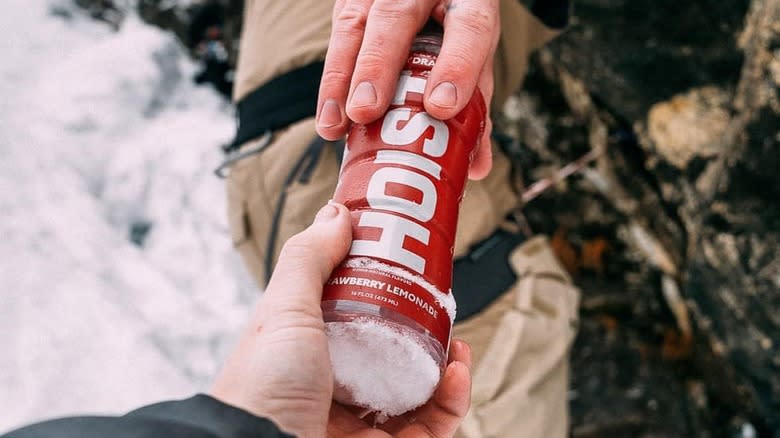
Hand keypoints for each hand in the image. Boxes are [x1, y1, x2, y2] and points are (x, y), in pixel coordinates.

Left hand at [211, 203, 471, 436]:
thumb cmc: (260, 389)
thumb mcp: (283, 309)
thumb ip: (309, 259)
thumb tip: (336, 213)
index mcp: (307, 351)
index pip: (353, 316)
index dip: (384, 293)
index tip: (410, 268)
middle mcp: (333, 388)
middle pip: (391, 353)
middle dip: (424, 330)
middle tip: (440, 307)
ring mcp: (360, 423)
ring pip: (419, 390)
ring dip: (446, 365)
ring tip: (457, 342)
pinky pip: (433, 425)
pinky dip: (453, 400)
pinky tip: (456, 374)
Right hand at [316, 0, 500, 179]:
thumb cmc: (456, 25)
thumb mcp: (475, 53)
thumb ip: (475, 102)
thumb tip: (474, 167)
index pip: (468, 26)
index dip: (456, 65)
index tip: (441, 107)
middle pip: (397, 17)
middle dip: (378, 66)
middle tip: (368, 110)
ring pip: (356, 25)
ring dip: (342, 79)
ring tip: (338, 124)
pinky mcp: (353, 0)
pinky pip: (337, 38)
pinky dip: (331, 82)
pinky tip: (330, 116)